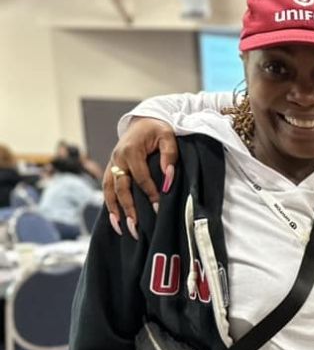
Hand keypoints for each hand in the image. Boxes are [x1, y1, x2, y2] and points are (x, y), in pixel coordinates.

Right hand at [103, 117, 178, 238]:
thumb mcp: (168, 136)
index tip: (159, 209)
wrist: (142, 120)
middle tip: (136, 227)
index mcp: (130, 151)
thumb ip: (170, 155)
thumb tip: (169, 177)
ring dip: (115, 210)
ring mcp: (112, 165)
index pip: (140, 177)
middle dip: (128, 209)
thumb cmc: (158, 129)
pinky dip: (110, 204)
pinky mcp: (111, 169)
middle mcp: (117, 159)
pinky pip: (107, 189)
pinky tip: (115, 219)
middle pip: (121, 188)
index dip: (150, 194)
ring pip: (109, 191)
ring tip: (122, 228)